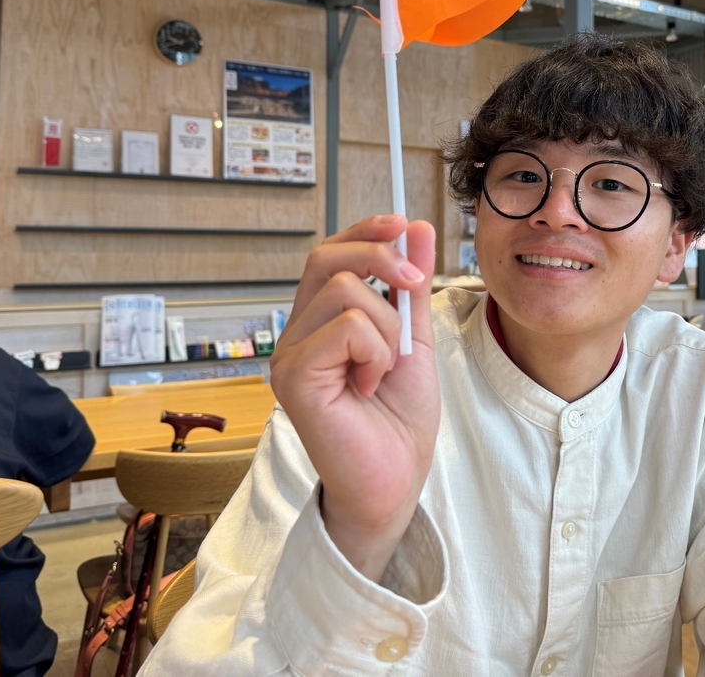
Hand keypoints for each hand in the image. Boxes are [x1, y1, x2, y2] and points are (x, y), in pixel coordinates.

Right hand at [269, 215, 437, 582]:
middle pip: (327, 256)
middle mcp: (297, 334)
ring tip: (385, 368)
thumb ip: (410, 289)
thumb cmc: (399, 421)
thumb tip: (415, 229)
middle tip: (414, 286)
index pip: (331, 253)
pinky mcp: (293, 376)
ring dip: (386, 325)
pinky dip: (376, 350)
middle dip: (381, 257)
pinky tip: (371, 385)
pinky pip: (346, 327)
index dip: (366, 229)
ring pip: (345, 290)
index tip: (403, 224)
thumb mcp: (413, 340)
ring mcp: (289, 354)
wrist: (396, 480)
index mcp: (321, 322)